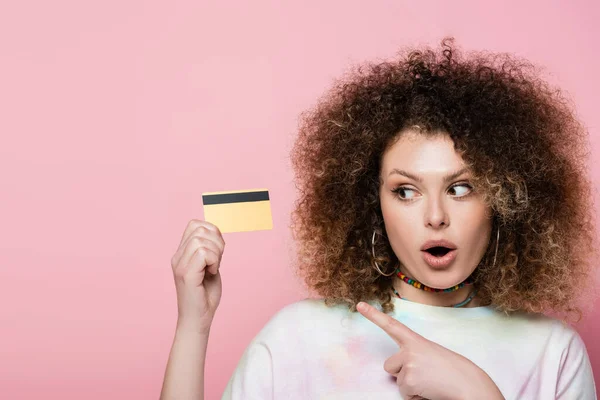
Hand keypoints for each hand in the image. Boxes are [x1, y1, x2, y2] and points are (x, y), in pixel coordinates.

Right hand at [170, 219, 224, 334]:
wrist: (197, 320)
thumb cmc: (205, 296)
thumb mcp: (210, 266)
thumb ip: (210, 249)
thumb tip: (216, 232)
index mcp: (181, 253)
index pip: (194, 224)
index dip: (212, 231)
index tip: (217, 250)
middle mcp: (177, 257)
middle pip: (199, 229)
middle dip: (216, 241)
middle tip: (217, 260)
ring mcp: (180, 265)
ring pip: (201, 240)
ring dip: (216, 252)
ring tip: (214, 267)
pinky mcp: (186, 274)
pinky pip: (204, 253)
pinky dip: (214, 261)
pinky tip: (212, 272)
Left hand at [357, 302, 502, 399]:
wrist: (469, 384)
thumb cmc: (454, 372)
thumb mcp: (432, 356)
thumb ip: (414, 357)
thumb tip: (402, 374)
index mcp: (416, 341)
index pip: (392, 325)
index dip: (374, 315)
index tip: (359, 305)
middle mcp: (409, 349)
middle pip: (390, 366)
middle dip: (403, 374)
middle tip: (425, 375)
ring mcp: (408, 364)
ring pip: (398, 382)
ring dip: (412, 386)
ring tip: (431, 382)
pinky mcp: (408, 380)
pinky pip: (405, 395)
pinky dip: (417, 397)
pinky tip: (431, 391)